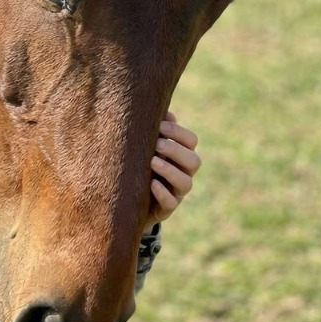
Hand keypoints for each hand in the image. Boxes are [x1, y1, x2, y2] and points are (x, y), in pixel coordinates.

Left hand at [144, 110, 200, 232]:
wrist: (126, 196)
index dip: (178, 132)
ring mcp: (176, 192)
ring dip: (170, 170)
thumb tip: (165, 112)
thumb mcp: (145, 144)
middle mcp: (183, 172)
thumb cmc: (138, 162)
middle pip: (194, 161)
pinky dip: (163, 193)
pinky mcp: (165, 209)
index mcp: (181, 153)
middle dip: (175, 150)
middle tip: (157, 144)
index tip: (160, 125)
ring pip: (186, 183)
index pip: (191, 140)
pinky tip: (151, 184)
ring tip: (153, 162)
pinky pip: (171, 203)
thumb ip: (154, 129)